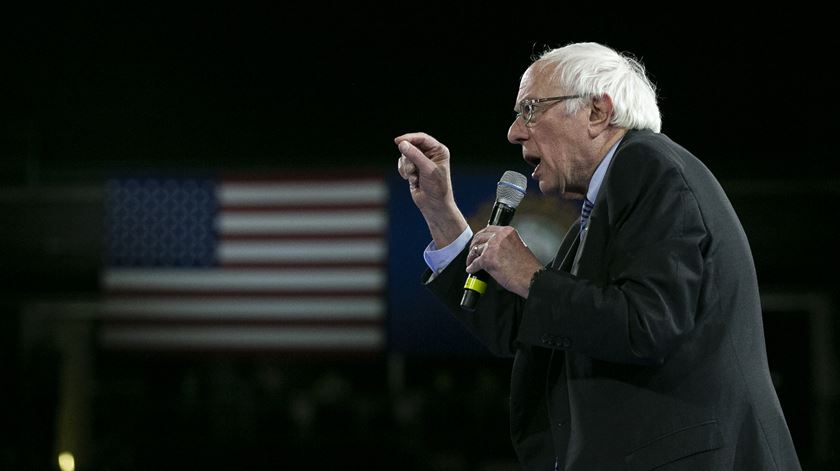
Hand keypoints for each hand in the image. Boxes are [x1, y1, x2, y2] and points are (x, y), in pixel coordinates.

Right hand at [395, 132, 467, 246]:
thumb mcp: (427, 170)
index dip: (410, 138)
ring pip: (405, 155)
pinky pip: (402, 163)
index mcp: (439, 150)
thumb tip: (401, 144)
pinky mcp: (413, 169)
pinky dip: (404, 171)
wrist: (434, 205)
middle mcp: (430, 154)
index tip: (398, 141)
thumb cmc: (436, 187)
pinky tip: (411, 180)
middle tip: (412, 170)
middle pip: (411, 146)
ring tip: (414, 177)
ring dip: (407, 167)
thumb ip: (415, 155)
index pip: (422, 138)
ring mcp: (421, 161)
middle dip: (409, 159)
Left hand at [466, 225, 542, 297]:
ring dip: (471, 257)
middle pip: (479, 237)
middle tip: (472, 252)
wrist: (532, 278)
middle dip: (474, 245)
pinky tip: (471, 269)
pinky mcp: (488, 259)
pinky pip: (474, 263)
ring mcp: (493, 247)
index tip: (478, 241)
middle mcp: (500, 236)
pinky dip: (471, 267)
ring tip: (471, 262)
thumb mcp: (518, 246)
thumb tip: (492, 247)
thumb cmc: (527, 267)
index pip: (489, 229)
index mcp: (508, 232)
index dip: (480, 236)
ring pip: (475, 249)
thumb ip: (505, 243)